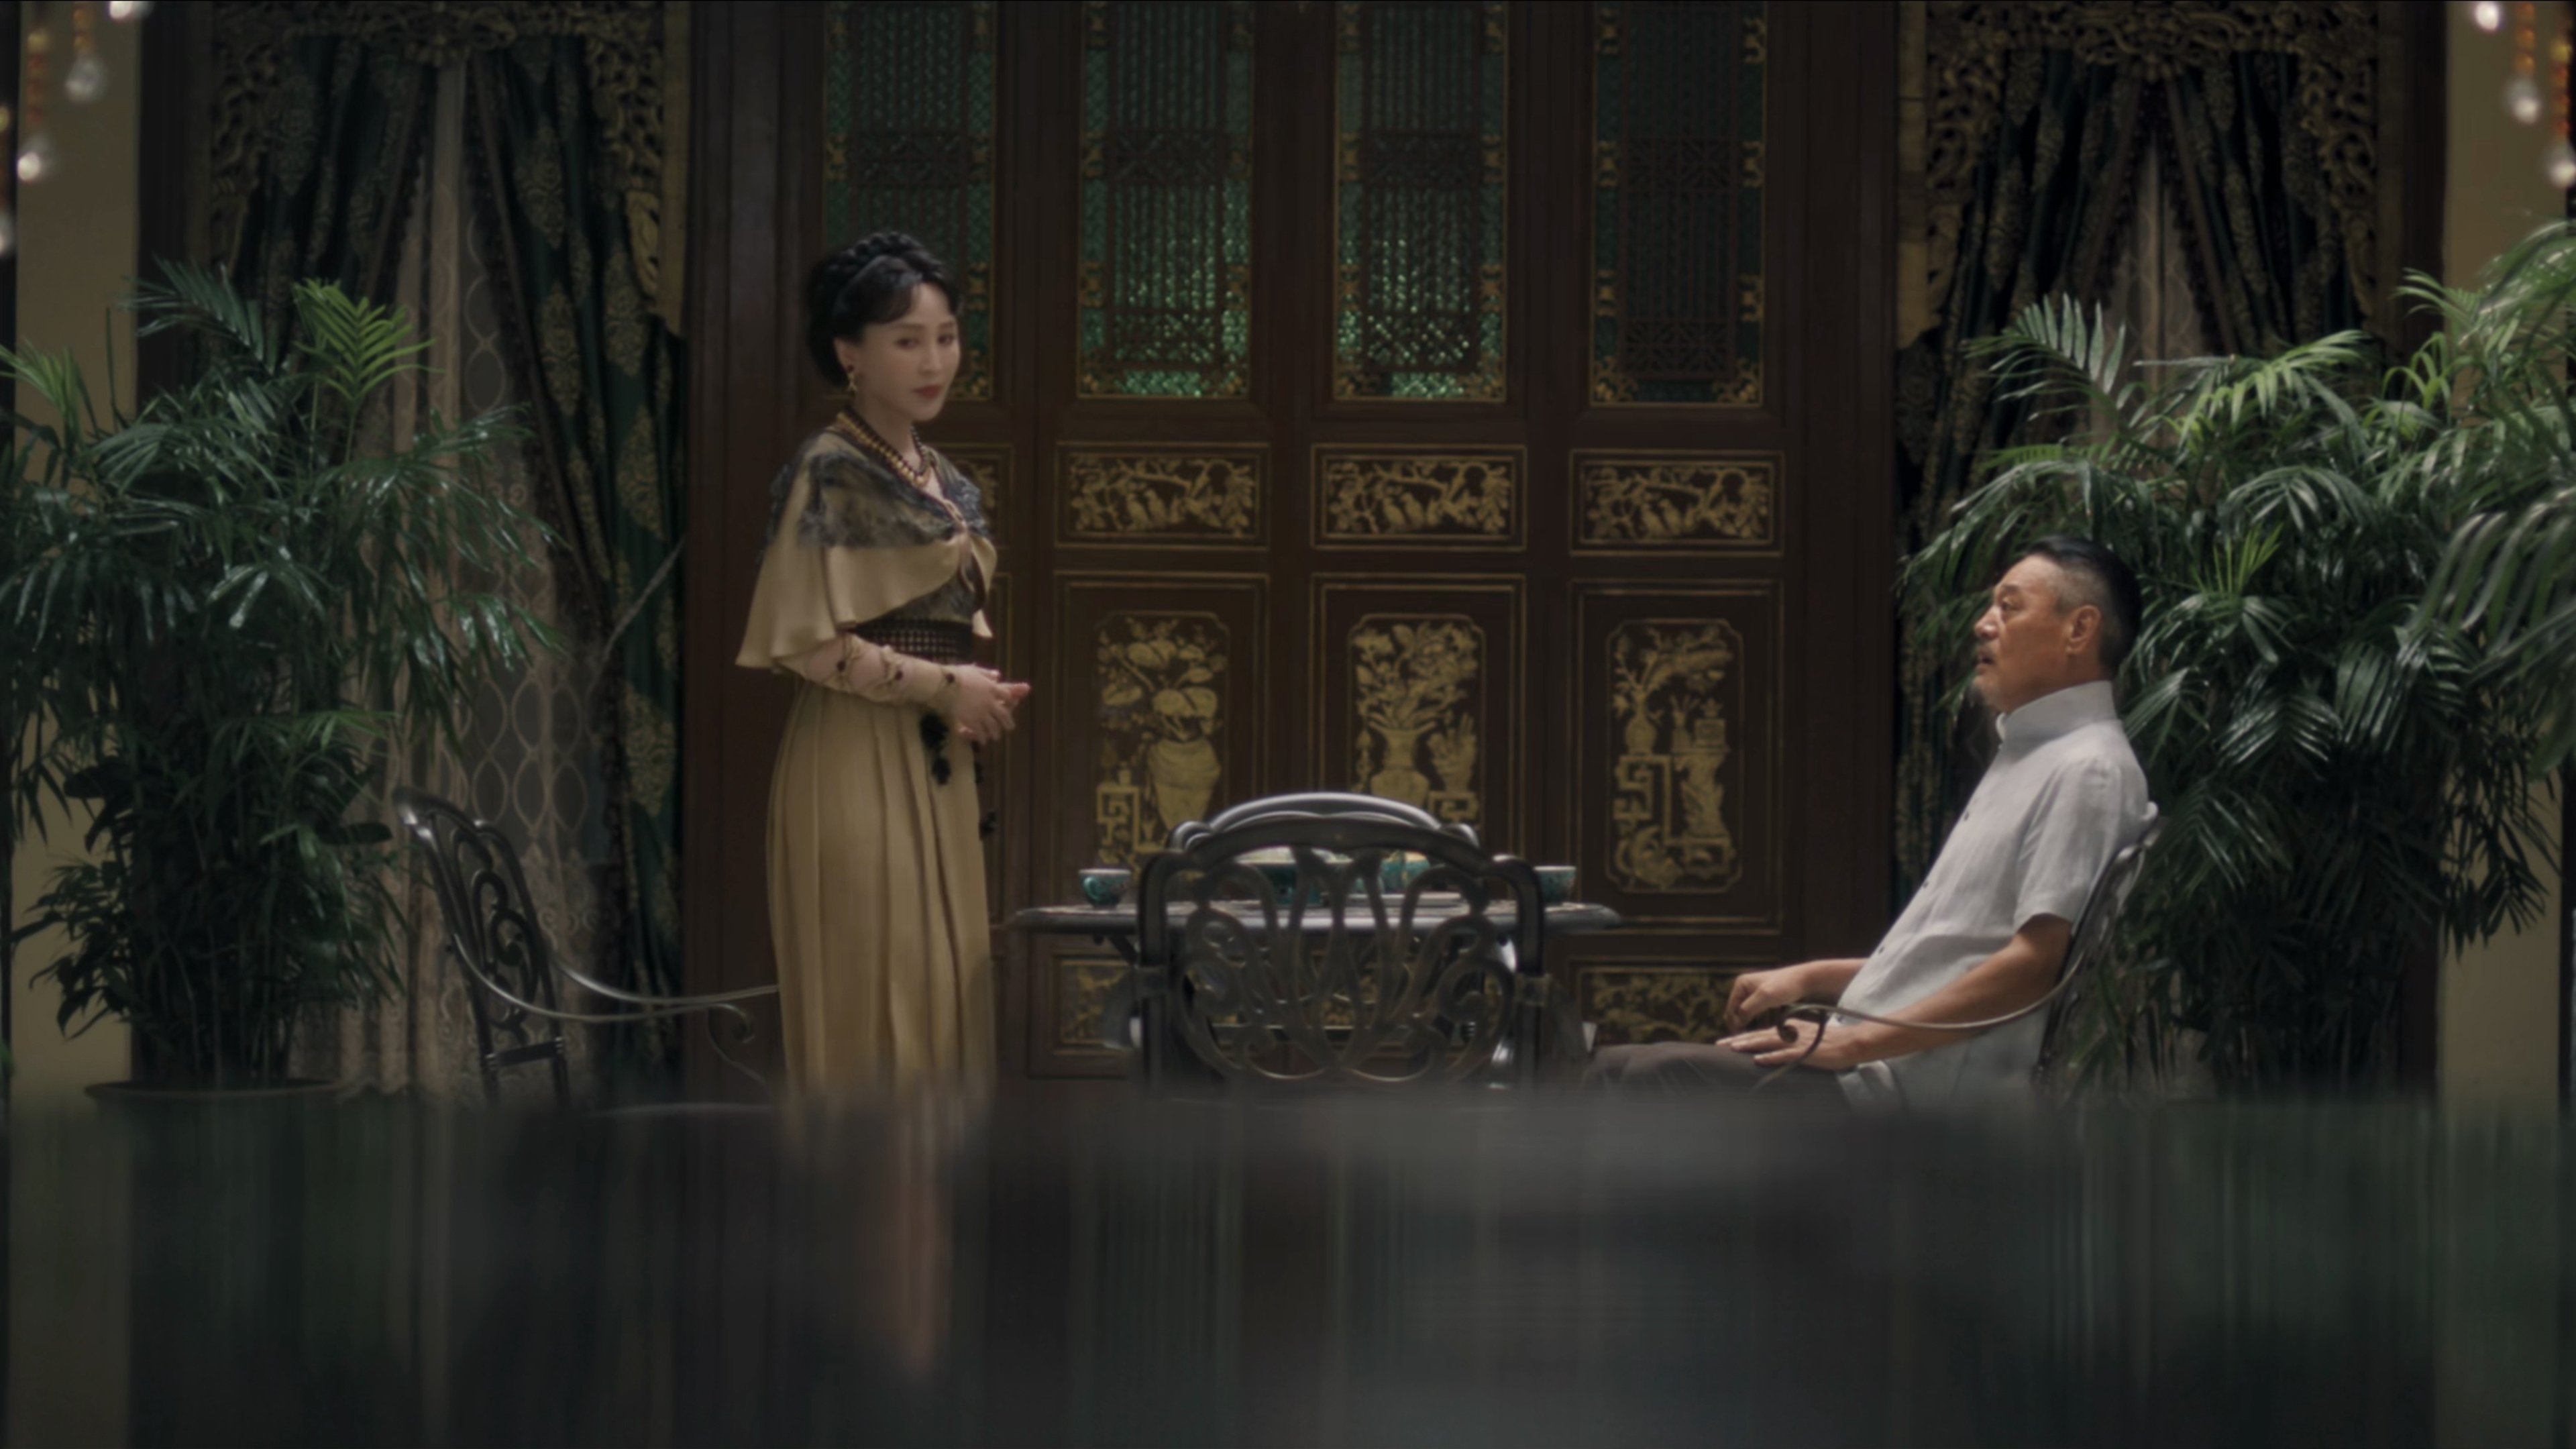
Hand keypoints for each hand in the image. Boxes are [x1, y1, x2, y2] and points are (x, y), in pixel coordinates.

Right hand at [950, 667, 1028, 742]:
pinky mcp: (972, 721)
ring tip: (996, 737)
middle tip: (1010, 727)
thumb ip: (987, 674)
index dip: (1011, 700)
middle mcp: (990, 702)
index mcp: (992, 688)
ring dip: (996, 732)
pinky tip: (983, 741)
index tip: (1013, 703)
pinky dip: (982, 737)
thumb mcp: (975, 670)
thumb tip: (998, 675)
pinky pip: (980, 732)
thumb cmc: (958, 675)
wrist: (946, 686)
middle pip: (1003, 714)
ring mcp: (981, 713)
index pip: (1007, 696)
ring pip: (993, 726)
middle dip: (1008, 721)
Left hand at [1719, 1014, 1859, 1071]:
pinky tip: (1758, 1059)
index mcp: (1788, 1029)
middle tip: (1719, 1045)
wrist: (1850, 1043)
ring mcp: (1796, 1043)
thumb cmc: (1828, 1042)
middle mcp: (1789, 1033)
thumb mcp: (1805, 1037)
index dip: (1743, 1037)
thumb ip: (1789, 1039)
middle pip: (1759, 1036)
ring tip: (1733, 1048)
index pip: (1760, 1032)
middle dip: (1738, 1040)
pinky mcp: (1805, 1053)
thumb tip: (1772, 1047)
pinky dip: (1771, 1057)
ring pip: (1768, 1043)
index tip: (1726, 1042)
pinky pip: (1784, 1055)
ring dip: (1749, 1045)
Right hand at [1725, 964, 1809, 1031]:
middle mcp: (1746, 987)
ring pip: (1748, 1014)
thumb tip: (1736, 1022)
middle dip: (1744, 1024)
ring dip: (1754, 1023)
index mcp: (1741, 984)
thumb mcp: (1764, 997)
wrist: (1806, 980)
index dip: (1735, 1024)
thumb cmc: (1786, 986)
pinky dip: (1762, 1020)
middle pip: (1738, 1012)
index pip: (1731, 1009)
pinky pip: (1758, 1013)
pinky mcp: (1765, 998)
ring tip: (1763, 1029)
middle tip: (1753, 1035)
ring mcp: (1755, 993)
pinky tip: (1770, 1024)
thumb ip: (1747, 1009)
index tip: (1743, 1037)